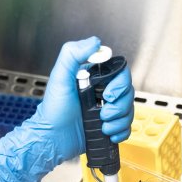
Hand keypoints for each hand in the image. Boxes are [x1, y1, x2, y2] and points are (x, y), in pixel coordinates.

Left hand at [0, 36, 133, 181]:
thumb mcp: (59, 77)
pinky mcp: (108, 127)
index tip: (107, 95)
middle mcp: (102, 93)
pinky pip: (126, 127)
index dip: (120, 85)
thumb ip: (72, 54)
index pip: (121, 74)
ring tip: (102, 125)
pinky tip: (109, 133)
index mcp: (94, 79)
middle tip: (103, 113)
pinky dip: (121, 131)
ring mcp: (107, 110)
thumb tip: (95, 43)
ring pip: (129, 111)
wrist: (52, 139)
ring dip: (119, 121)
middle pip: (128, 93)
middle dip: (119, 106)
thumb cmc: (53, 110)